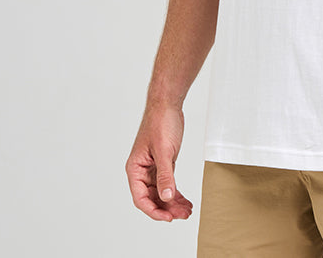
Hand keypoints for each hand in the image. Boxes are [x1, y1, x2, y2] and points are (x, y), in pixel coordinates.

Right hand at [125, 103, 192, 221]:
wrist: (168, 105)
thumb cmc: (161, 123)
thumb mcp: (164, 151)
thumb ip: (165, 175)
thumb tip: (166, 197)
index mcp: (135, 169)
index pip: (140, 198)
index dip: (154, 211)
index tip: (168, 218)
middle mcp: (141, 171)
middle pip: (152, 198)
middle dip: (167, 209)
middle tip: (183, 215)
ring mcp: (152, 168)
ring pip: (161, 192)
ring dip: (173, 203)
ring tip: (187, 211)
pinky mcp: (163, 163)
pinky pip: (168, 183)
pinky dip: (176, 193)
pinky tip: (185, 201)